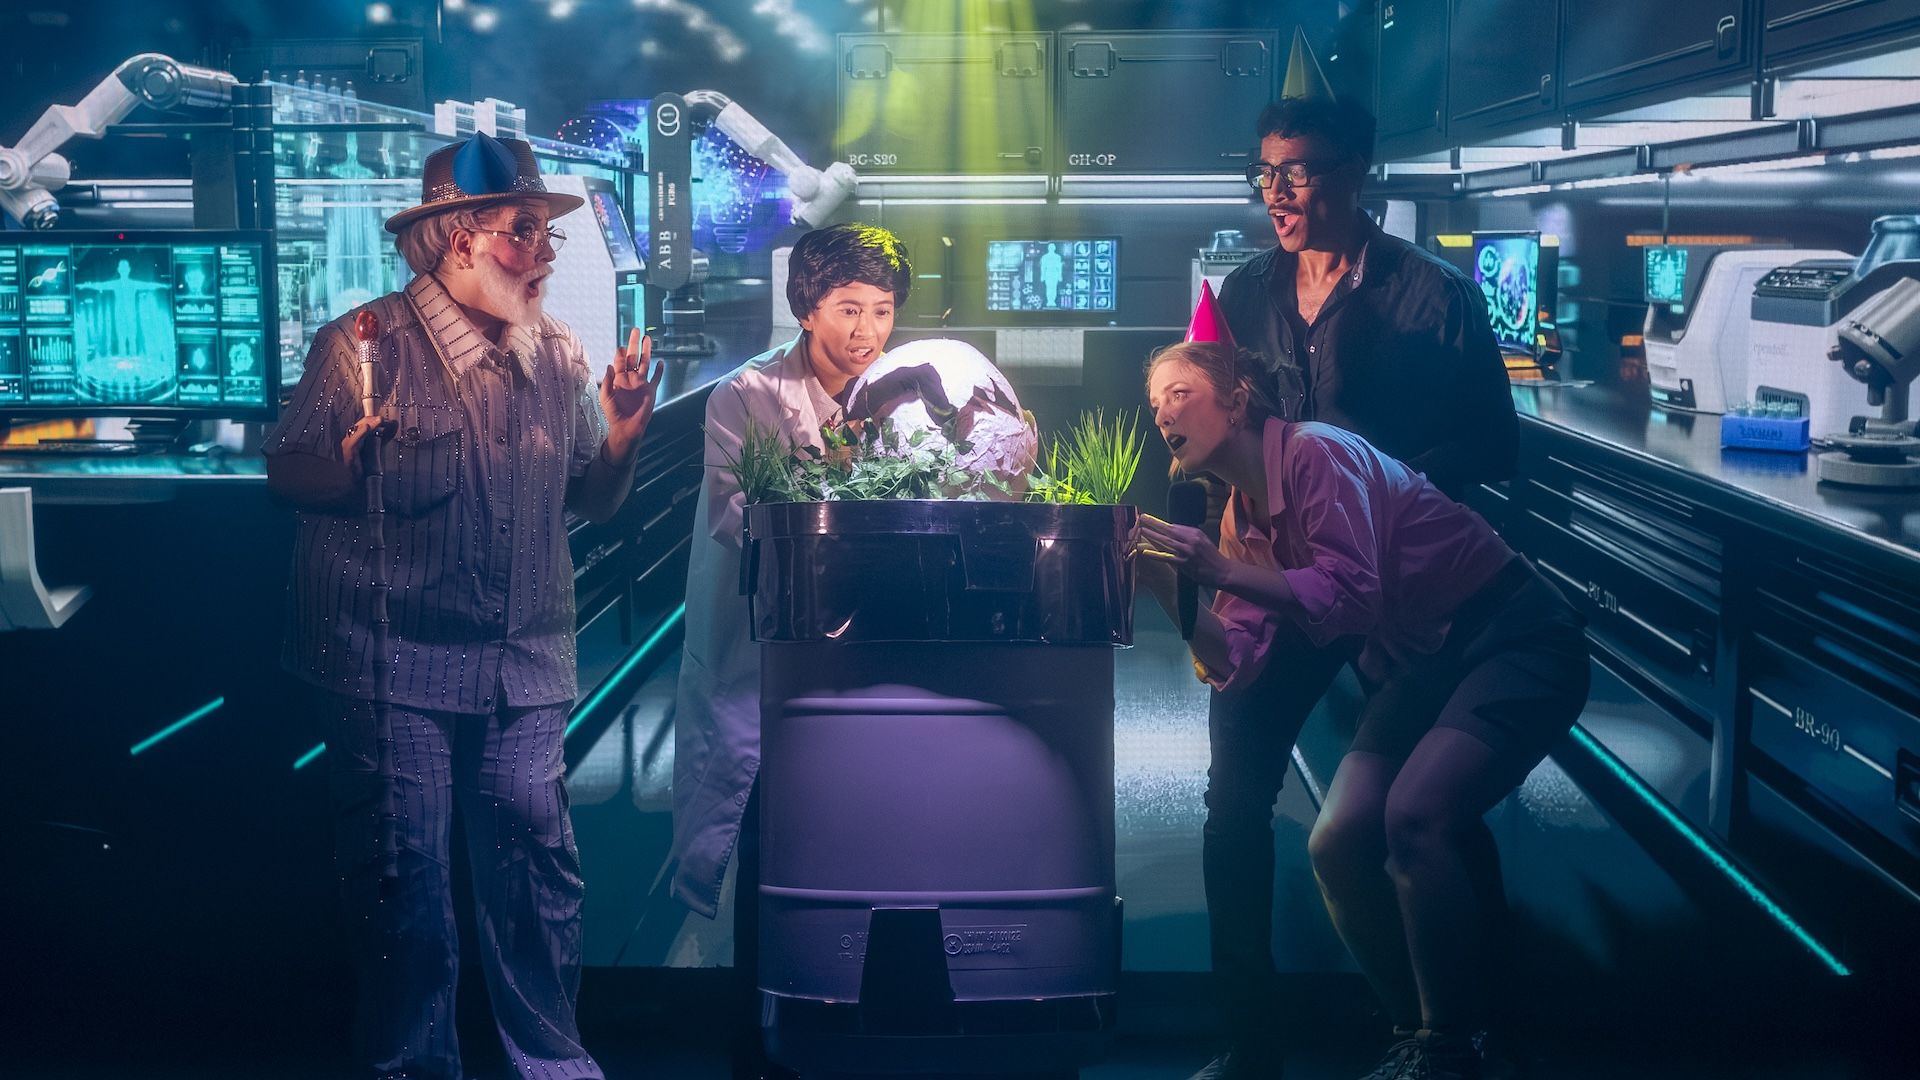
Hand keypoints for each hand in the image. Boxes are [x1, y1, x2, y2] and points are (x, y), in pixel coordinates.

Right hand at [339, 414, 392, 475]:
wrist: (363, 482)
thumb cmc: (369, 465)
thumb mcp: (379, 446)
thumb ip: (386, 435)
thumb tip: (395, 423)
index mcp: (358, 435)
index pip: (366, 422)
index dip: (377, 419)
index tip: (389, 421)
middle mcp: (351, 438)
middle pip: (361, 423)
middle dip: (373, 420)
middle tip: (385, 420)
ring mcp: (348, 446)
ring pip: (357, 430)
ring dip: (369, 424)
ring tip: (379, 420)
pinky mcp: (348, 454)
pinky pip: (353, 441)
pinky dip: (360, 434)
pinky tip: (367, 428)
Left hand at [601, 328, 662, 460]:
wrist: (626, 427)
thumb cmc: (613, 413)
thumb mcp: (606, 396)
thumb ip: (608, 380)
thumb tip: (609, 364)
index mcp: (619, 378)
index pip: (620, 360)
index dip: (620, 352)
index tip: (621, 346)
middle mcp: (630, 378)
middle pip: (633, 356)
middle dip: (634, 343)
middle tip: (635, 330)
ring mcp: (642, 383)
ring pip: (645, 363)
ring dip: (646, 351)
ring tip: (648, 339)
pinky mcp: (651, 391)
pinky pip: (656, 378)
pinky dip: (659, 371)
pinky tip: (661, 362)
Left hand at [1133, 513, 1231, 587]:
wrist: (1223, 572)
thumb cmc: (1212, 557)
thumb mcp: (1203, 541)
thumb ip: (1189, 537)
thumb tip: (1174, 533)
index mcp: (1195, 533)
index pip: (1175, 526)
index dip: (1162, 523)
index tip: (1151, 519)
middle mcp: (1191, 539)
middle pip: (1169, 529)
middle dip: (1154, 522)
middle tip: (1142, 517)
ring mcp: (1187, 551)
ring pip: (1166, 541)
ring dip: (1152, 534)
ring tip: (1141, 530)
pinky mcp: (1185, 563)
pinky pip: (1167, 557)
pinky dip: (1156, 554)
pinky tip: (1145, 552)